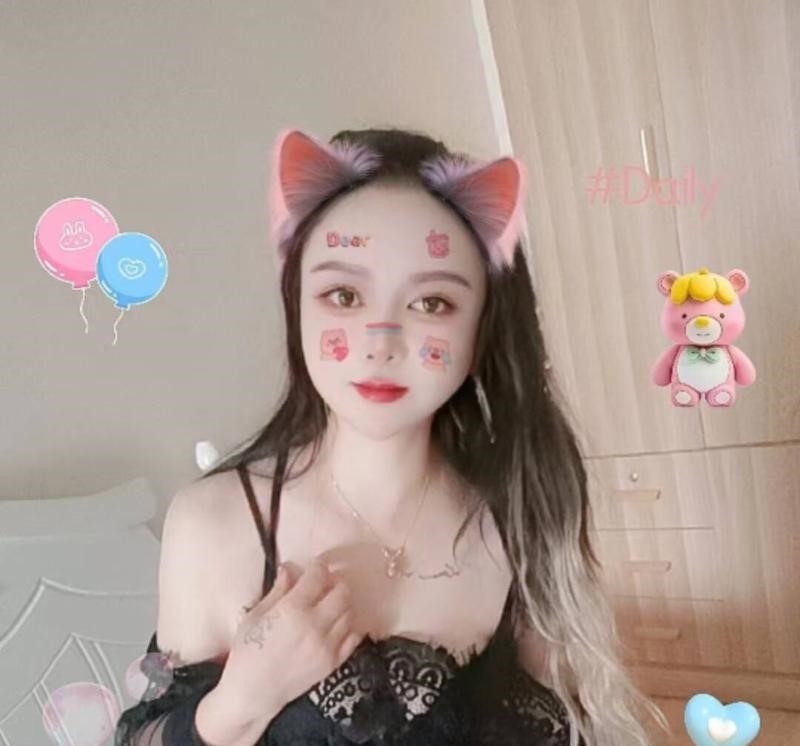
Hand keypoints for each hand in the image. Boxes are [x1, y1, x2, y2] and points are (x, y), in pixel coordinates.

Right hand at [217, 557, 365, 721]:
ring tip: (329, 604)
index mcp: (292, 610)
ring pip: (350, 612)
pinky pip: (354, 636)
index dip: (319, 566)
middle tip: (325, 583)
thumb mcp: (255, 616)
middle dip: (335, 582)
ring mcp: (327, 645)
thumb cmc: (247, 652)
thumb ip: (277, 590)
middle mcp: (314, 625)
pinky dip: (350, 625)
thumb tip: (290, 568)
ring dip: (342, 603)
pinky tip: (337, 624)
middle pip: (342, 591)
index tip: (316, 565)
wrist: (252, 694)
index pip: (318, 576)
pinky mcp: (333, 663)